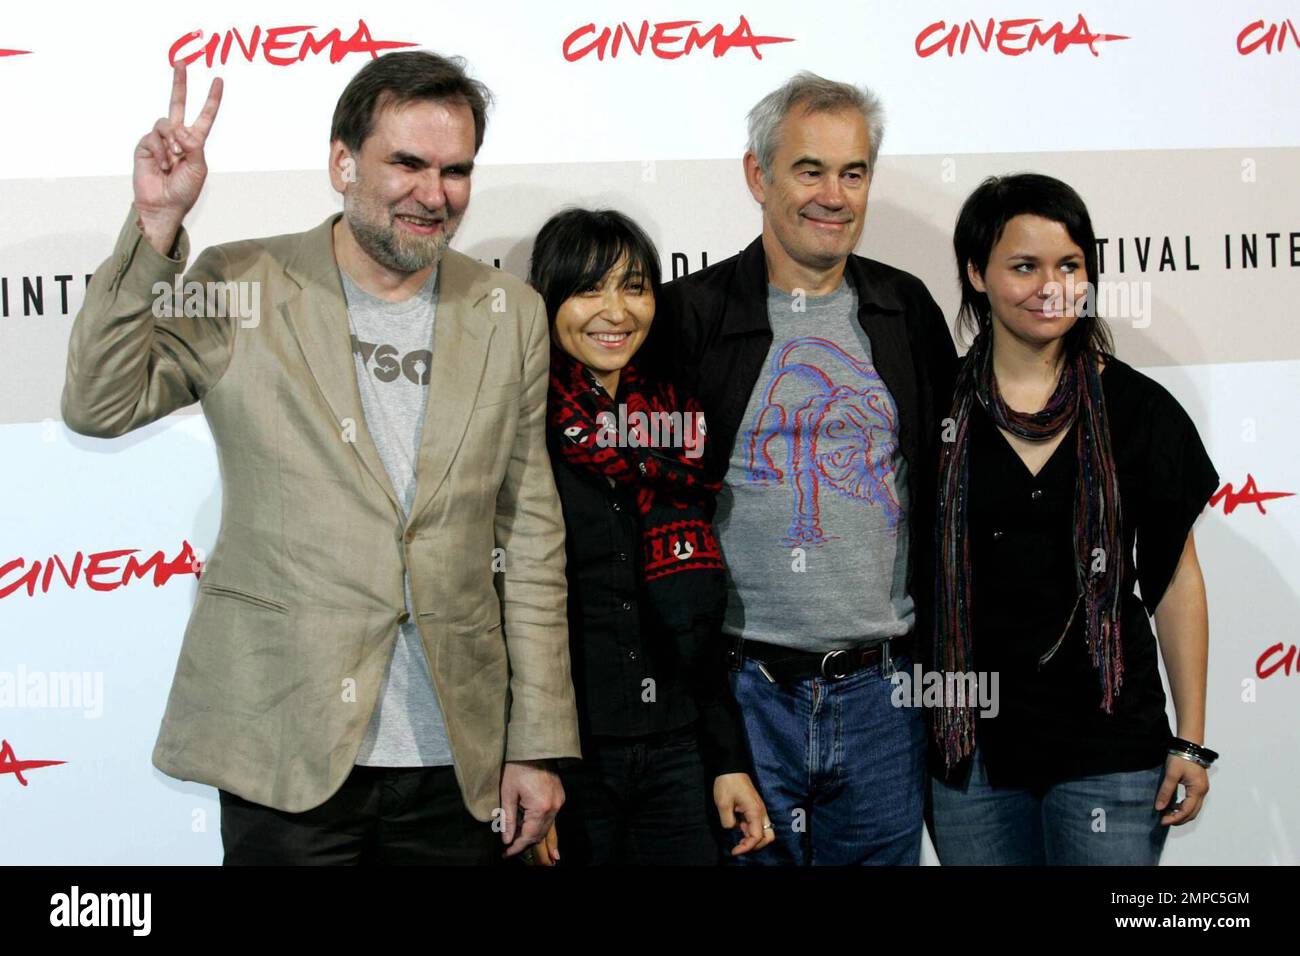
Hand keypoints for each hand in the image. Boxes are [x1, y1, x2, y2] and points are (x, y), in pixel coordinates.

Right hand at [133, 64, 222, 253]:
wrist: (163, 205)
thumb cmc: (184, 190)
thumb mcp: (198, 168)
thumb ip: (194, 145)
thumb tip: (180, 130)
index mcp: (194, 142)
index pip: (204, 116)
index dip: (211, 100)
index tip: (218, 81)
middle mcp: (177, 137)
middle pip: (177, 104)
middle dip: (179, 82)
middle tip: (181, 61)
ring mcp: (160, 140)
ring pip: (165, 123)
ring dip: (171, 142)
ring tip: (173, 160)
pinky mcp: (145, 145)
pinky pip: (153, 137)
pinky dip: (160, 151)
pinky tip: (162, 165)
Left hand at [499, 760, 563, 858]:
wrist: (534, 748)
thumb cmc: (518, 767)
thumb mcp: (508, 794)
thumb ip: (508, 819)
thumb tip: (507, 840)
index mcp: (541, 807)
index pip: (528, 836)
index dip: (516, 847)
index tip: (506, 853)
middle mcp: (554, 807)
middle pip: (540, 834)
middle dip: (524, 843)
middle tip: (510, 847)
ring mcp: (559, 801)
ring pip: (547, 827)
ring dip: (534, 835)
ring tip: (520, 839)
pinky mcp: (560, 796)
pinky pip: (551, 817)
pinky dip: (541, 825)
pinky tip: (533, 827)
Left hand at [713, 772, 775, 855]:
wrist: (730, 766)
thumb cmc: (727, 783)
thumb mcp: (723, 804)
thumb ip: (728, 822)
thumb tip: (733, 828)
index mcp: (755, 812)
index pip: (756, 837)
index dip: (746, 847)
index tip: (734, 851)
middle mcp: (761, 812)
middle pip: (768, 837)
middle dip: (755, 845)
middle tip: (739, 846)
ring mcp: (759, 809)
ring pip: (764, 831)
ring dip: (752, 838)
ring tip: (737, 836)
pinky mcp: (755, 807)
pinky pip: (757, 824)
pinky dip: (750, 830)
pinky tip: (738, 827)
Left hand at [1155, 754, 1208, 824]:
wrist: (1188, 744)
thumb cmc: (1180, 757)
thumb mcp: (1171, 774)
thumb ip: (1166, 791)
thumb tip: (1159, 807)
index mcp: (1197, 790)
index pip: (1186, 811)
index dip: (1174, 818)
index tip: (1162, 821)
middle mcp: (1202, 792)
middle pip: (1192, 812)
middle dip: (1179, 819)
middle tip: (1164, 820)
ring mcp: (1201, 789)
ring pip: (1193, 808)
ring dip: (1181, 813)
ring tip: (1167, 813)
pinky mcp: (1198, 785)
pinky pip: (1192, 801)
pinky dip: (1183, 806)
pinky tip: (1172, 805)